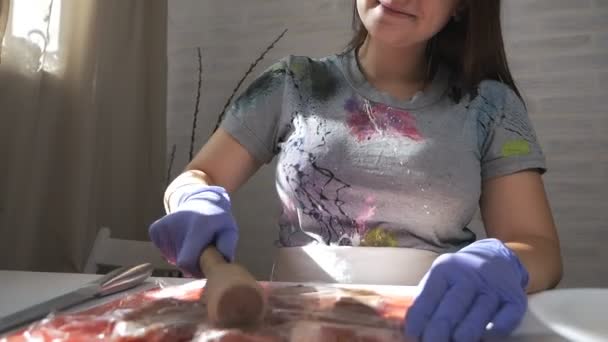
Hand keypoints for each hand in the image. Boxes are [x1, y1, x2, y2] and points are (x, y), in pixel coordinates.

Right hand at [148, 186, 237, 276]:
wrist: (200, 200)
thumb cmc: (217, 220)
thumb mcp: (229, 231)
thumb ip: (226, 248)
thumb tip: (220, 264)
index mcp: (197, 227)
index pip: (186, 261)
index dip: (195, 270)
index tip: (203, 266)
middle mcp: (176, 225)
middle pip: (179, 261)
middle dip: (191, 263)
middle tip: (201, 252)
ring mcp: (164, 226)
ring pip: (171, 257)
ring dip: (182, 256)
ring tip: (193, 243)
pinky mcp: (155, 229)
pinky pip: (163, 250)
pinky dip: (172, 251)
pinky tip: (182, 240)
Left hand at [404, 238, 528, 341]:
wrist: (497, 258)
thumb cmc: (459, 277)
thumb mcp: (440, 278)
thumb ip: (425, 300)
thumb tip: (410, 331)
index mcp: (445, 269)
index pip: (427, 299)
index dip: (418, 323)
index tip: (413, 337)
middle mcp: (469, 276)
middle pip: (451, 310)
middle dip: (437, 334)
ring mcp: (493, 287)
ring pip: (477, 318)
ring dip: (463, 337)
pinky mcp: (515, 299)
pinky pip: (504, 322)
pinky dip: (492, 334)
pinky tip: (483, 339)